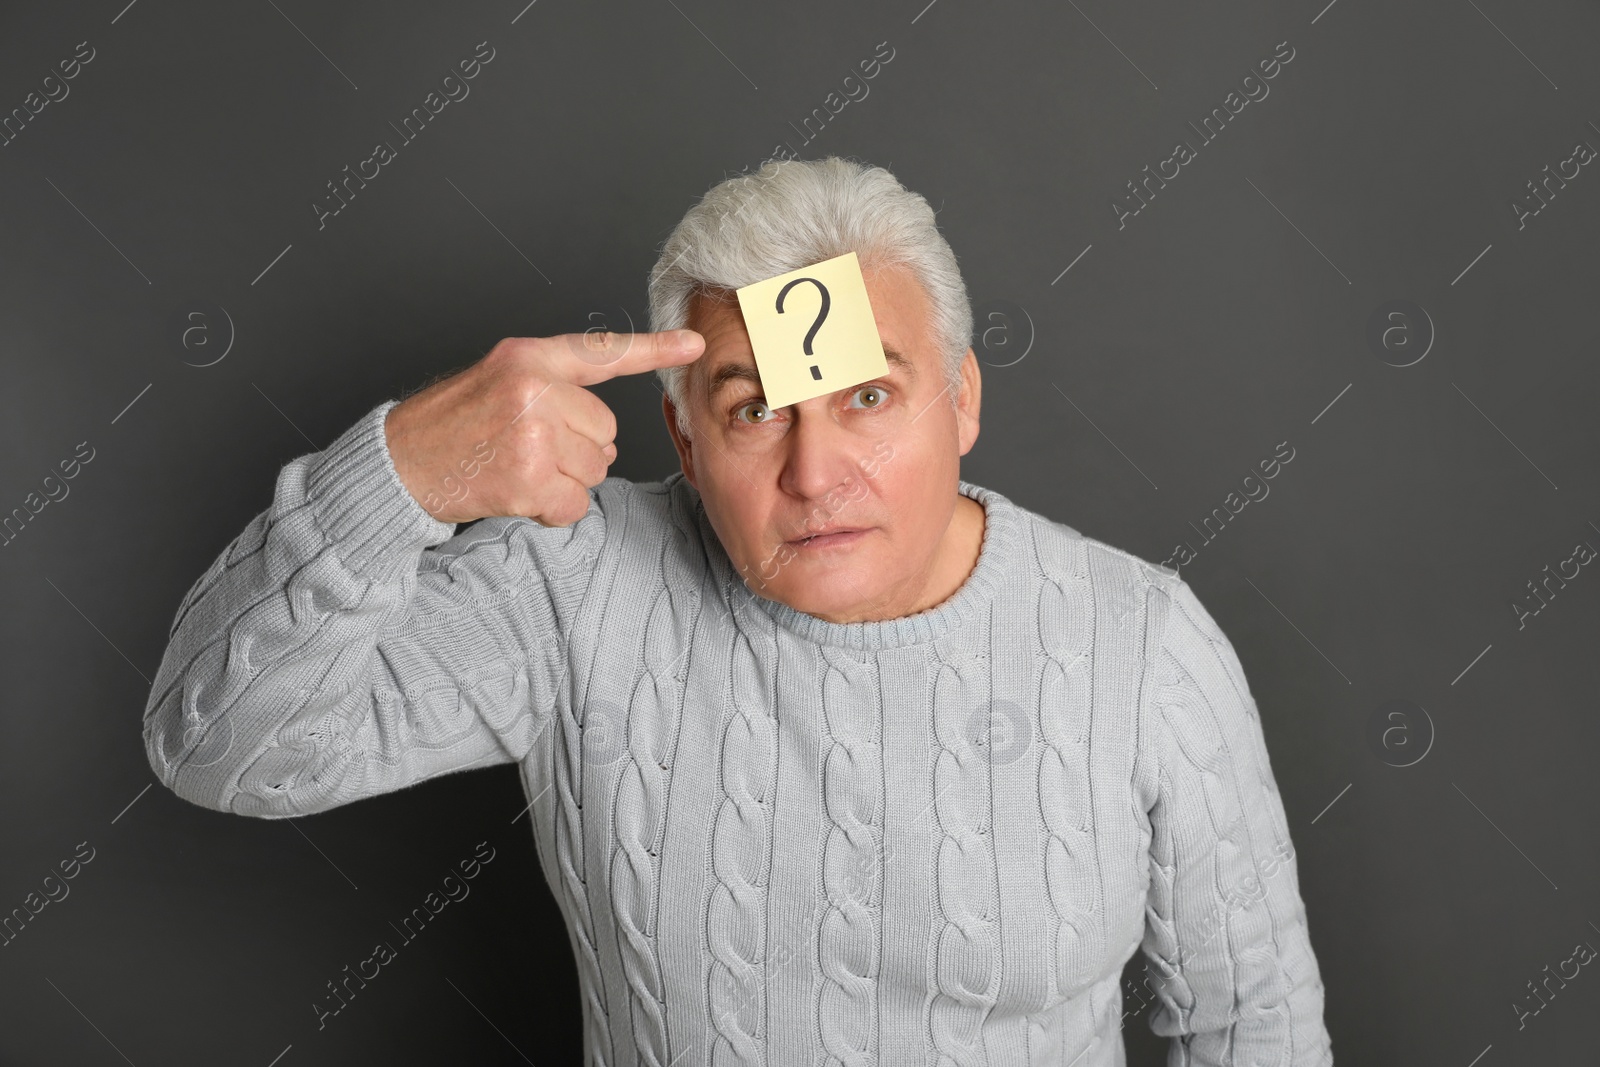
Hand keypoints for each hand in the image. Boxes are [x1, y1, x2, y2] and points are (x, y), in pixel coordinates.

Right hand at [383, 330, 704, 525]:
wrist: (398, 464)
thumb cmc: (450, 426)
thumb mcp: (497, 380)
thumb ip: (550, 385)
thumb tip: (602, 425)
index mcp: (529, 357)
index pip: (604, 351)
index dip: (655, 349)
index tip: (695, 345)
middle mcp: (534, 388)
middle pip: (605, 432)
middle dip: (575, 450)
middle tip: (524, 449)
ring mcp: (532, 433)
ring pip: (594, 469)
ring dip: (562, 481)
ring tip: (516, 468)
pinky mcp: (528, 477)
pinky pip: (574, 504)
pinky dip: (551, 510)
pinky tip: (516, 493)